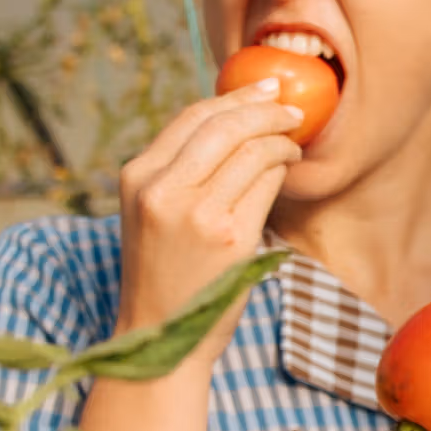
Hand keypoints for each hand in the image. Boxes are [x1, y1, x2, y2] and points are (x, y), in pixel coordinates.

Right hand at [114, 79, 307, 334]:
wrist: (160, 342)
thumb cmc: (164, 276)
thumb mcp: (152, 214)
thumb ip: (179, 170)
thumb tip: (234, 120)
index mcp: (137, 177)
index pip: (191, 117)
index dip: (234, 97)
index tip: (263, 88)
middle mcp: (161, 190)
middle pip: (224, 124)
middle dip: (265, 108)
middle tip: (292, 107)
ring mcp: (196, 214)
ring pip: (251, 149)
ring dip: (280, 139)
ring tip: (293, 141)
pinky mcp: (230, 238)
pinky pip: (266, 182)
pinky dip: (282, 167)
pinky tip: (289, 167)